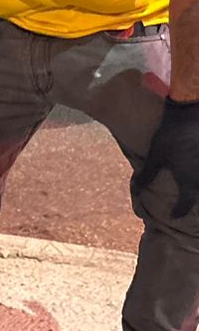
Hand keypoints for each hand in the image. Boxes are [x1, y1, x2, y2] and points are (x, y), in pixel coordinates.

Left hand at [134, 98, 198, 218]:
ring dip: (195, 187)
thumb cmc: (170, 137)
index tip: (174, 215)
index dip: (179, 211)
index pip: (186, 204)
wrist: (189, 114)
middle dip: (194, 201)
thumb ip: (147, 176)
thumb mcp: (155, 157)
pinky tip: (194, 169)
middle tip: (186, 203)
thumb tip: (137, 191)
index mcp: (189, 182)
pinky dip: (198, 173)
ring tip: (190, 186)